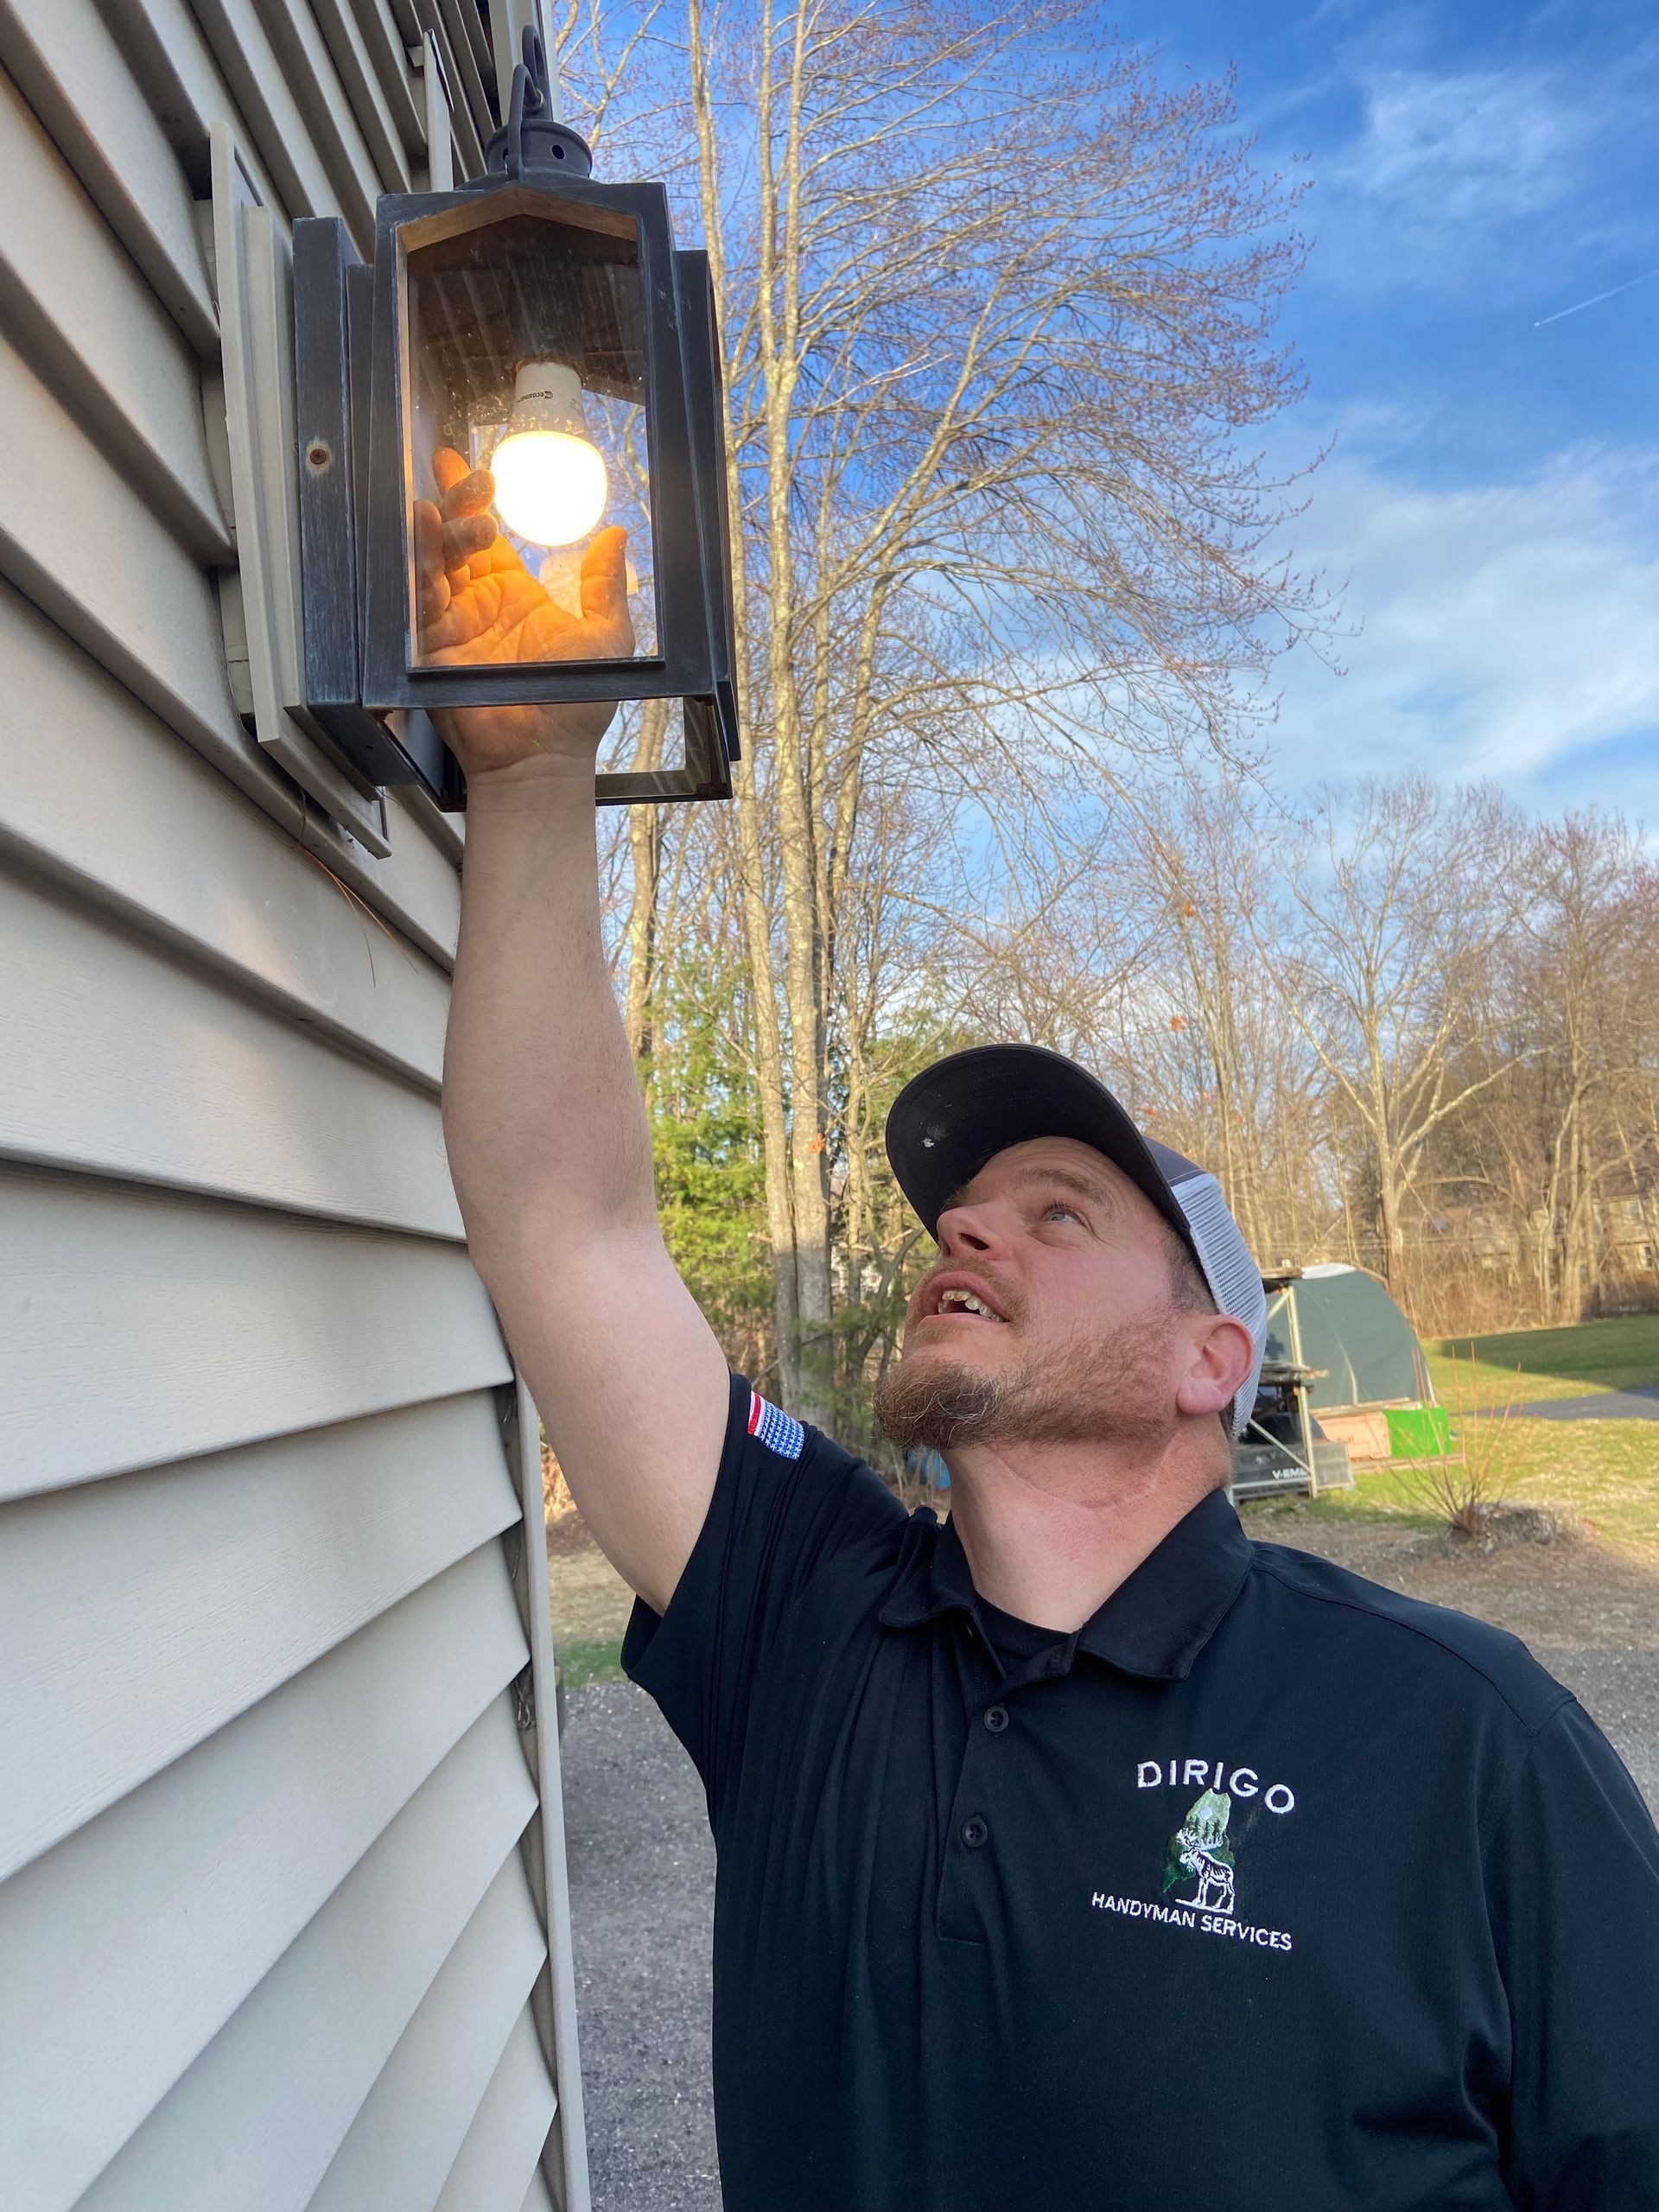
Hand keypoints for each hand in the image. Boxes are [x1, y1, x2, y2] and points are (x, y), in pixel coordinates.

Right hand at [413, 447, 632, 778]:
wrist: (546, 755)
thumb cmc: (579, 705)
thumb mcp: (607, 636)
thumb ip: (605, 586)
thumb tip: (617, 535)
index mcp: (514, 594)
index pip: (488, 537)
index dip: (476, 500)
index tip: (471, 466)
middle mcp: (478, 604)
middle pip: (454, 539)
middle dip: (455, 503)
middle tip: (467, 479)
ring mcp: (452, 624)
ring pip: (432, 562)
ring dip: (436, 530)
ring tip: (442, 506)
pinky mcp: (431, 649)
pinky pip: (418, 602)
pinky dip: (418, 570)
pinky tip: (423, 540)